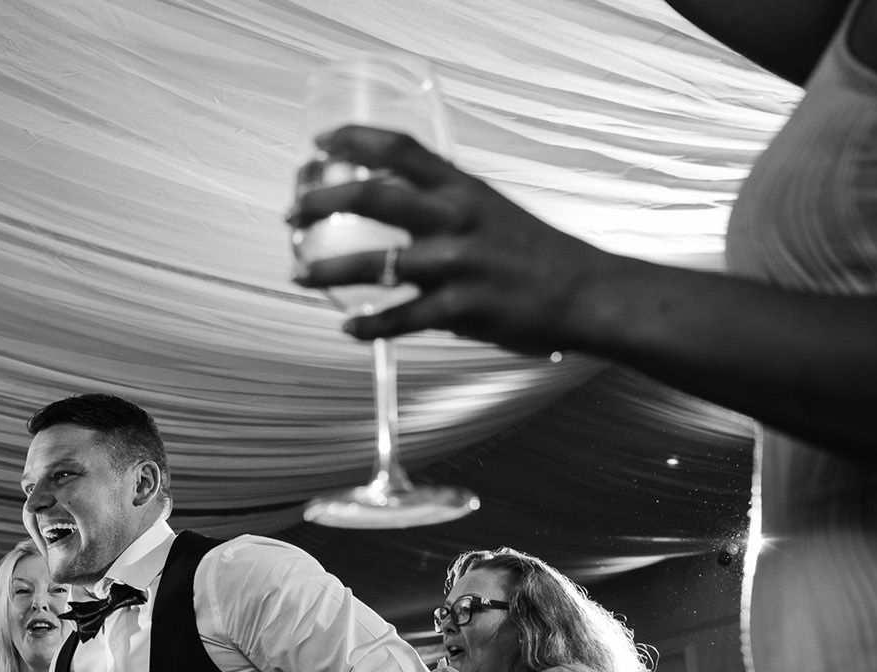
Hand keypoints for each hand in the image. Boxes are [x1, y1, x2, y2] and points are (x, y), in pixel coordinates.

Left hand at [288, 126, 614, 354]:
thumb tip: (389, 200)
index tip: (320, 143)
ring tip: (298, 275)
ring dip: (328, 270)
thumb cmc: (530, 251)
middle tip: (292, 213)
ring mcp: (459, 263)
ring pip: (378, 262)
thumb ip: (442, 201)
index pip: (401, 148)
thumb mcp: (487, 206)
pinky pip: (402, 318)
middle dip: (322, 201)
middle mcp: (457, 217)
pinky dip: (369, 326)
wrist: (584, 292)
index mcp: (462, 187)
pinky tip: (349, 328)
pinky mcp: (463, 308)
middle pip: (375, 195)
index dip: (354, 139)